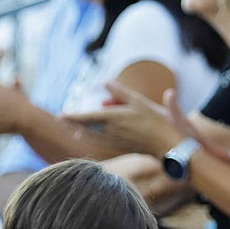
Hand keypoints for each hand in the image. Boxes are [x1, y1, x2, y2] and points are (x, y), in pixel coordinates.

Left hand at [62, 80, 184, 157]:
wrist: (168, 144)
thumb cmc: (157, 120)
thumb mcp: (139, 101)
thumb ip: (120, 92)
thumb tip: (105, 81)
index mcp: (115, 118)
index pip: (88, 117)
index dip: (73, 117)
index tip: (60, 116)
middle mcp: (112, 131)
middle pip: (87, 128)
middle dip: (73, 123)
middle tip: (61, 120)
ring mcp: (116, 141)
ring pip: (93, 136)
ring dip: (81, 131)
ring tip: (71, 128)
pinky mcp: (121, 147)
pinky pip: (101, 141)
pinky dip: (92, 137)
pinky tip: (86, 136)